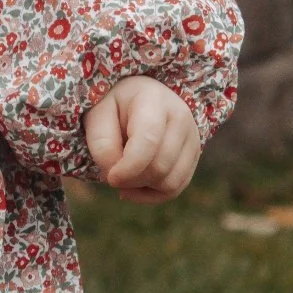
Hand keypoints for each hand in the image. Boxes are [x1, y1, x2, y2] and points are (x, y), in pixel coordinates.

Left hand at [84, 76, 200, 202]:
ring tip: (124, 176)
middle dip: (131, 180)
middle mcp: (180, 116)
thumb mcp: (98, 116)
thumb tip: (116, 177)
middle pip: (160, 167)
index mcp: (153, 100)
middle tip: (112, 173)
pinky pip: (175, 188)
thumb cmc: (114, 108)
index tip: (110, 177)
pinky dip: (152, 194)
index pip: (148, 142)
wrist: (139, 98)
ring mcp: (192, 137)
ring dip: (141, 187)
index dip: (128, 168)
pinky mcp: (194, 155)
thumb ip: (101, 144)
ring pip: (170, 182)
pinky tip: (136, 185)